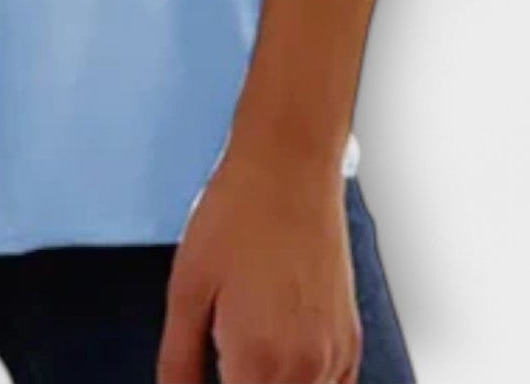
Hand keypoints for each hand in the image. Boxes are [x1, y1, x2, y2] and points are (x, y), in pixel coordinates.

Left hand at [157, 144, 359, 383]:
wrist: (289, 166)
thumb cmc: (236, 216)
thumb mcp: (186, 288)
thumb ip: (179, 361)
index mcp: (259, 361)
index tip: (202, 372)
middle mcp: (307, 368)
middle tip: (221, 360)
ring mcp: (335, 356)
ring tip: (242, 361)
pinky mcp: (351, 339)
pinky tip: (279, 365)